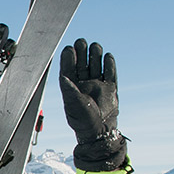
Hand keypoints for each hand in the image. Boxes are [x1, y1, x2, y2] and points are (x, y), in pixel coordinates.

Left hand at [59, 39, 125, 171]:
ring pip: (95, 65)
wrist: (100, 132)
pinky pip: (109, 73)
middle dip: (81, 52)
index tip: (69, 48)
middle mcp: (83, 84)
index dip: (68, 58)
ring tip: (94, 46)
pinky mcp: (110, 88)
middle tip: (81, 42)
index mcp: (71, 88)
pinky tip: (107, 56)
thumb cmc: (83, 121)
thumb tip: (63, 77)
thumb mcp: (74, 106)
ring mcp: (97, 85)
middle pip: (82, 64)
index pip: (68, 69)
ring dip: (94, 55)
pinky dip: (109, 64)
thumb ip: (70, 91)